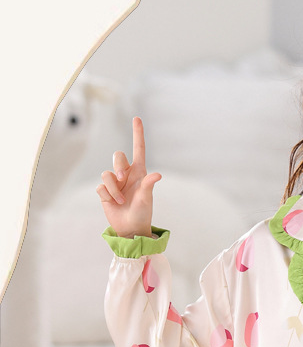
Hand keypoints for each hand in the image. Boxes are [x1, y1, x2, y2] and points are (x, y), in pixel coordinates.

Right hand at [96, 117, 160, 237]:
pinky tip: (113, 203)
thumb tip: (157, 175)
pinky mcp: (105, 191)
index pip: (139, 149)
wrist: (131, 228)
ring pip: (106, 174)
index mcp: (140, 172)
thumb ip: (148, 185)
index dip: (137, 133)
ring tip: (121, 201)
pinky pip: (101, 187)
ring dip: (113, 188)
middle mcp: (127, 174)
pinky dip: (107, 196)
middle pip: (117, 156)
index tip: (137, 118)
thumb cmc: (142, 213)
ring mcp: (115, 182)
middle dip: (118, 166)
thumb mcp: (146, 199)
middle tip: (123, 180)